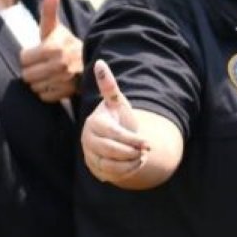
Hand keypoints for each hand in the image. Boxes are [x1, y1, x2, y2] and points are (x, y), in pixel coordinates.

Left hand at [20, 0, 83, 103]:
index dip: (28, 56)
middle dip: (32, 70)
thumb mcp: (55, 28)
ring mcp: (64, 80)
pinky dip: (47, 92)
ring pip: (34, 86)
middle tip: (43, 64)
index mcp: (54, 47)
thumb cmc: (65, 44)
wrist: (90, 63)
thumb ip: (49, 10)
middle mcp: (60, 64)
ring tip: (49, 74)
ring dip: (39, 82)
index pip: (23, 59)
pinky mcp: (67, 93)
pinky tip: (54, 83)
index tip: (40, 53)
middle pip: (27, 75)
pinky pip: (44, 96)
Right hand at [82, 61, 151, 184]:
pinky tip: (137, 163)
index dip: (132, 140)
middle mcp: (88, 140)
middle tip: (147, 150)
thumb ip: (109, 85)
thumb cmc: (117, 117)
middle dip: (134, 152)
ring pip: (112, 165)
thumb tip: (100, 62)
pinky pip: (112, 174)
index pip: (114, 135)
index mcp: (94, 123)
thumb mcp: (117, 102)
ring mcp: (90, 156)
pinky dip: (128, 171)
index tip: (148, 143)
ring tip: (142, 156)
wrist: (114, 138)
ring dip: (132, 162)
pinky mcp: (95, 169)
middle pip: (113, 150)